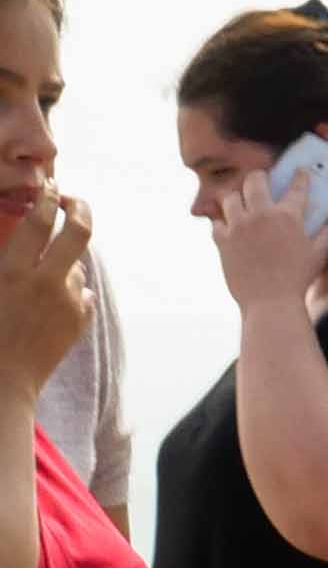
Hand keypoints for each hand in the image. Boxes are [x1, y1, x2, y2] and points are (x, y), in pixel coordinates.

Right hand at [0, 189, 87, 400]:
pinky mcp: (79, 320)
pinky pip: (80, 294)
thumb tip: (21, 239)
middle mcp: (47, 283)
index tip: (50, 186)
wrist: (2, 382)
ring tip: (38, 278)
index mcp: (14, 272)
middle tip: (72, 199)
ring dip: (63, 263)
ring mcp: (68, 303)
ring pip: (76, 266)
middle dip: (79, 208)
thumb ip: (7, 263)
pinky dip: (68, 290)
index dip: (47, 197)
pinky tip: (48, 302)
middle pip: (79, 232)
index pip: (39, 221)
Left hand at [207, 167, 325, 319]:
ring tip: (240, 202)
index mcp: (289, 216)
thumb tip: (327, 225)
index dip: (301, 176)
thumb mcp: (318, 256)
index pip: (297, 187)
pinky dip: (223, 224)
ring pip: (230, 197)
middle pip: (255, 181)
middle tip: (261, 179)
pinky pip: (217, 223)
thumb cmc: (298, 279)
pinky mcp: (222, 240)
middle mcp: (261, 215)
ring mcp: (239, 226)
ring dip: (236, 197)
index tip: (301, 171)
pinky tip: (229, 228)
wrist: (270, 301)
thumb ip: (324, 237)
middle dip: (259, 176)